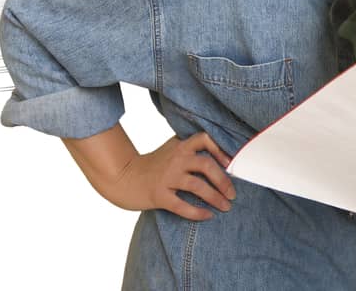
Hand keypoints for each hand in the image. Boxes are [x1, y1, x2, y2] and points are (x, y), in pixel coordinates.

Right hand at [105, 132, 236, 220]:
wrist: (122, 177)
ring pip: (197, 186)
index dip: (220, 149)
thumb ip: (190, 149)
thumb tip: (222, 156)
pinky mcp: (158, 195)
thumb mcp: (171, 150)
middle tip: (233, 194)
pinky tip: (208, 216)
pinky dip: (197, 212)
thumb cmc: (152, 165)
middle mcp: (175, 160)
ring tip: (226, 207)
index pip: (204, 139)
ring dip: (215, 198)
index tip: (230, 163)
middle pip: (206, 165)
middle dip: (224, 181)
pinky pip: (182, 206)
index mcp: (180, 147)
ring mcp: (166, 178)